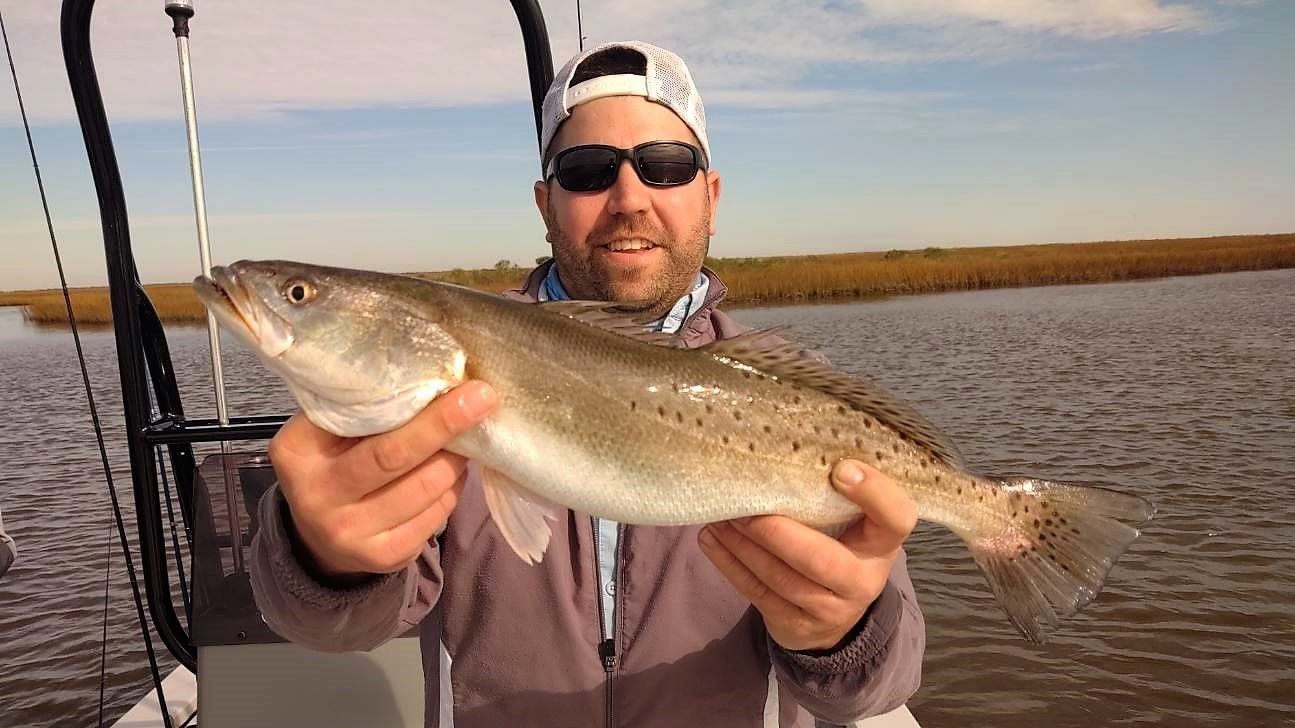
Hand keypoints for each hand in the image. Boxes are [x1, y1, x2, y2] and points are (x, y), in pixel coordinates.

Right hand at [267, 381, 497, 580]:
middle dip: (442, 424)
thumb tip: (428, 378)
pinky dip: (453, 488)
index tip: (448, 376)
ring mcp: (350, 533)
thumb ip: (360, 408)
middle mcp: (318, 497)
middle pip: (393, 455)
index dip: (406, 399)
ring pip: (426, 487)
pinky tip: (450, 474)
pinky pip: (437, 515)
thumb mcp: (325, 432)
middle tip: (481, 398)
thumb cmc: (332, 464)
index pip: (356, 419)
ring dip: (455, 458)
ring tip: (465, 438)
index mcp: (297, 453)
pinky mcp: (384, 557)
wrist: (319, 538)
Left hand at [697, 460, 916, 650]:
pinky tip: (711, 540)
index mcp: (882, 544)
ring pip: (783, 580)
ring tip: (721, 518)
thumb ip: (833, 496)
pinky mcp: (796, 625)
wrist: (832, 617)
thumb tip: (779, 447)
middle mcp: (864, 580)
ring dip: (745, 547)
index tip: (840, 469)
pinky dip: (730, 564)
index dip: (874, 494)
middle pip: (823, 560)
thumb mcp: (851, 524)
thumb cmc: (839, 546)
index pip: (896, 518)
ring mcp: (831, 610)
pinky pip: (759, 595)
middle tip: (746, 508)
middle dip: (778, 534)